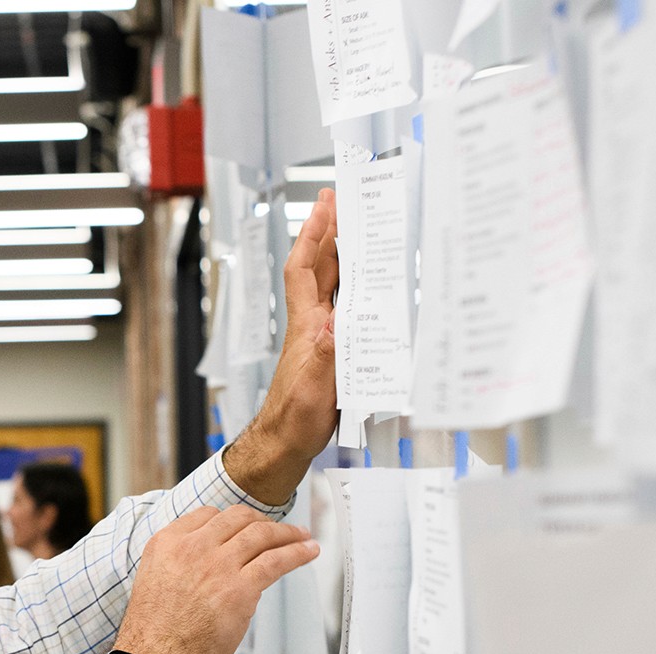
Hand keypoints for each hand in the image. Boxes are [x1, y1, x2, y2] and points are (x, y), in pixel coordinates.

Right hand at [114, 506, 318, 653]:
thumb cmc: (153, 636)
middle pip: (238, 518)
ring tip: (301, 535)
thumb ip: (181, 567)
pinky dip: (297, 552)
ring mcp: (217, 565)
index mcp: (166, 544)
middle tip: (275, 529)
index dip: (231, 520)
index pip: (207, 515)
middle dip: (261, 521)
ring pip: (261, 534)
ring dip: (286, 532)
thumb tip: (211, 569)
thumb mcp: (154, 582)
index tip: (244, 526)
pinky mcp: (240, 588)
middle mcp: (192, 547)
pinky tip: (309, 551)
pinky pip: (276, 561)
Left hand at [226, 187, 340, 504]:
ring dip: (345, 261)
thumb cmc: (294, 418)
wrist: (284, 446)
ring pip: (334, 289)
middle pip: (321, 270)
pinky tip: (371, 293)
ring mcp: (321, 339)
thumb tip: (334, 321)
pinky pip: (346, 314)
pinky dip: (358, 297)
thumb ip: (326, 353)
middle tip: (345, 205)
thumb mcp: (314, 385)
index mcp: (307, 325)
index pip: (306, 268)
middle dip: (331, 235)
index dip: (313, 235)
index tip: (325, 204)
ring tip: (361, 235)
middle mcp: (313, 325)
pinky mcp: (332, 355)